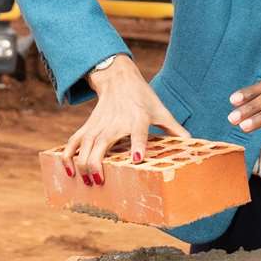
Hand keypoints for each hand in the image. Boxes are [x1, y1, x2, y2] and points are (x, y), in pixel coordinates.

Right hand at [61, 57, 189, 182]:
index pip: (139, 132)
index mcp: (138, 118)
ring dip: (82, 164)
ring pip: (85, 146)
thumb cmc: (142, 96)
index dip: (138, 146)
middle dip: (97, 164)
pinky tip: (68, 171)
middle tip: (99, 182)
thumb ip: (174, 127)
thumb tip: (193, 141)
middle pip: (102, 143)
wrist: (118, 77)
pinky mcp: (88, 126)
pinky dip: (68, 156)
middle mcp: (115, 122)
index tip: (137, 159)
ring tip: (86, 182)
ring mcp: (98, 125)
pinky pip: (73, 142)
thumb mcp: (161, 109)